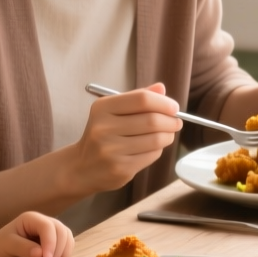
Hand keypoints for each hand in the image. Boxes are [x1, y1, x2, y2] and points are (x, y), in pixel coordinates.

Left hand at [0, 210, 74, 256]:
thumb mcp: (6, 247)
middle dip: (57, 250)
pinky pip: (67, 249)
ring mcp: (52, 233)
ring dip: (61, 254)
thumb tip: (40, 253)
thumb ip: (22, 248)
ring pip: (68, 240)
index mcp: (32, 219)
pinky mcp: (56, 245)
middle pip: (62, 232)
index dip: (50, 242)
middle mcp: (45, 223)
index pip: (48, 227)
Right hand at [67, 82, 182, 195]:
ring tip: (167, 134)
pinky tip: (153, 147)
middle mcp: (103, 128)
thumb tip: (161, 88)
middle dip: (171, 121)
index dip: (164, 102)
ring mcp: (111, 150)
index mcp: (102, 108)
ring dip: (168, 135)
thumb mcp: (113, 111)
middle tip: (176, 122)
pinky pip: (152, 155)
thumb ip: (137, 98)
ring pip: (156, 139)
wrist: (81, 168)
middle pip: (152, 120)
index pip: (142, 99)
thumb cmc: (102, 135)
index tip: (174, 107)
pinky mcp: (120, 168)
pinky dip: (158, 150)